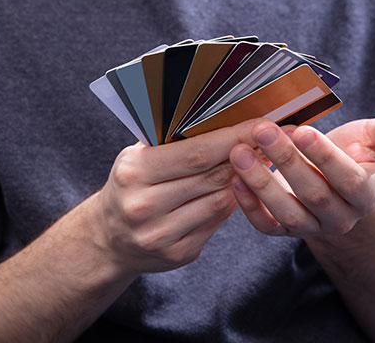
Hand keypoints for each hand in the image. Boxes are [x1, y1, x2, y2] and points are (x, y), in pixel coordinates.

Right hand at [91, 123, 255, 275]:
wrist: (107, 237)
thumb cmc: (130, 185)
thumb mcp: (137, 156)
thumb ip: (172, 141)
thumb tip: (224, 119)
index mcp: (134, 172)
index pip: (197, 152)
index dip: (234, 138)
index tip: (260, 125)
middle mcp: (144, 206)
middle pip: (212, 177)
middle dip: (245, 157)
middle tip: (267, 142)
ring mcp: (160, 234)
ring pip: (220, 201)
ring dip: (241, 181)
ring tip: (253, 164)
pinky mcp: (178, 254)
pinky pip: (216, 222)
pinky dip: (230, 203)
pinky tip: (235, 190)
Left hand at [228, 111, 374, 238]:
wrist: (333, 185)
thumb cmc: (352, 155)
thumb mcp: (372, 140)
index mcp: (364, 195)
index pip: (348, 179)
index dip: (326, 157)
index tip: (303, 130)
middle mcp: (339, 218)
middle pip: (313, 193)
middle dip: (287, 160)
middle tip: (263, 130)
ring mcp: (310, 228)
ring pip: (287, 212)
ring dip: (261, 182)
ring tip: (240, 152)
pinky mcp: (284, 231)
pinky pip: (266, 226)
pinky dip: (248, 206)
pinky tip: (234, 180)